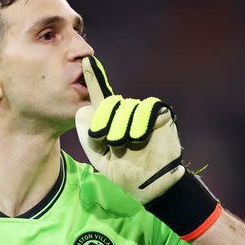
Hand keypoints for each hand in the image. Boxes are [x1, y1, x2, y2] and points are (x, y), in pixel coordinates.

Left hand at [75, 55, 185, 203]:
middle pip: (108, 104)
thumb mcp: (97, 155)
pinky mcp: (160, 115)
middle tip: (113, 144)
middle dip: (106, 124)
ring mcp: (143, 112)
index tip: (86, 61)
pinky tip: (140, 138)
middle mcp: (127, 112)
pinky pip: (147, 109)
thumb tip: (84, 108)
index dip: (94, 78)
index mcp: (111, 120)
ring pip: (126, 108)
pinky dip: (141, 124)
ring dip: (123, 129)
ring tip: (129, 145)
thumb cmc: (123, 171)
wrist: (148, 184)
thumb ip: (86, 133)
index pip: (100, 96)